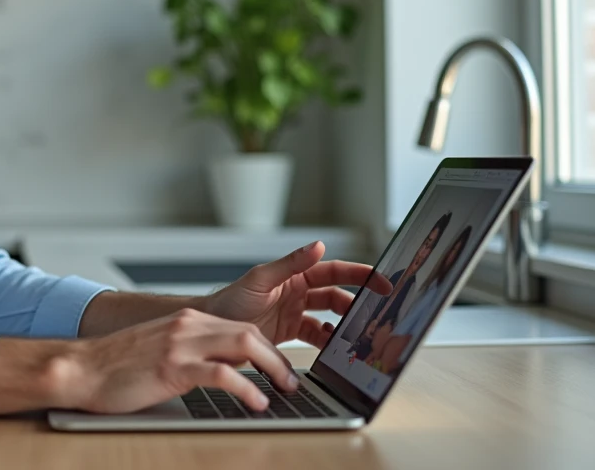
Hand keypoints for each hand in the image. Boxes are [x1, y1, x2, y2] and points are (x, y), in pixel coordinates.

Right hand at [61, 307, 296, 413]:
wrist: (80, 369)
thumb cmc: (116, 368)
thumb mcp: (159, 351)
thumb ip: (188, 353)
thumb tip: (222, 371)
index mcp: (185, 321)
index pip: (239, 327)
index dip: (267, 349)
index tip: (281, 370)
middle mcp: (186, 326)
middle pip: (248, 332)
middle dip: (277, 358)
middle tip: (290, 383)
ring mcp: (179, 344)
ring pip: (243, 344)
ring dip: (271, 368)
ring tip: (283, 391)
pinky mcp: (171, 367)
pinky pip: (221, 373)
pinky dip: (245, 388)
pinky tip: (255, 403)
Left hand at [201, 241, 392, 347]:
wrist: (212, 329)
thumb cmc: (230, 300)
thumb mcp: (260, 279)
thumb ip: (290, 264)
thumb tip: (318, 245)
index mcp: (294, 275)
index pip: (334, 271)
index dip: (360, 275)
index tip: (382, 282)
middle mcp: (298, 292)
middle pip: (337, 296)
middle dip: (357, 304)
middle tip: (375, 316)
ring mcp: (295, 313)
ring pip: (331, 318)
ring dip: (345, 326)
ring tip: (358, 336)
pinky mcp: (290, 334)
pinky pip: (317, 337)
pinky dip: (329, 343)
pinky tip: (336, 350)